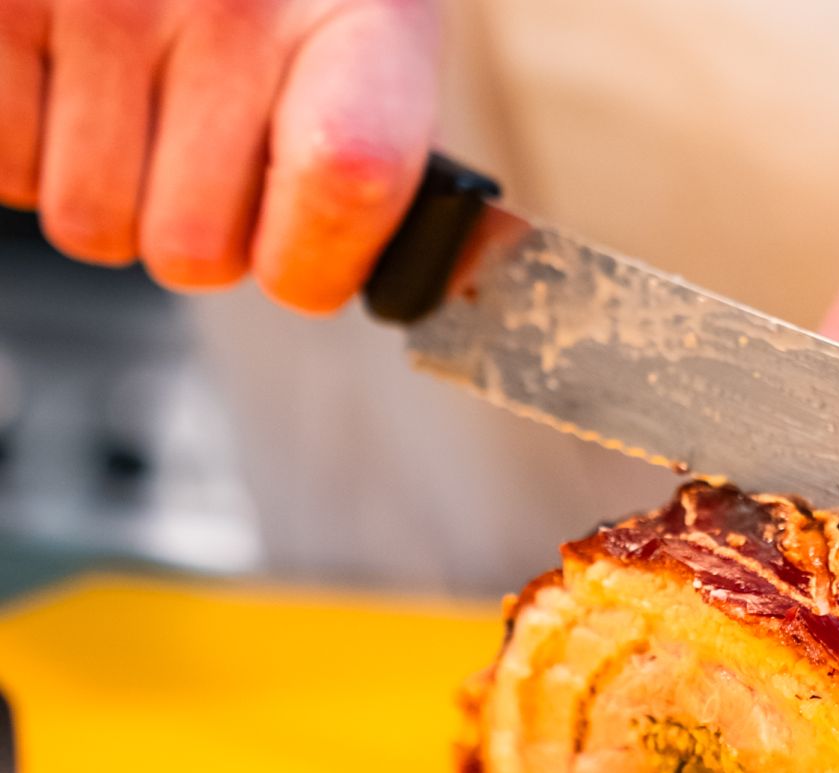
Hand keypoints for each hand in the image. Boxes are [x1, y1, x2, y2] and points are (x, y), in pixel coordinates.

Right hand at [0, 0, 437, 312]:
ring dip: (113, 195)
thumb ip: (381, 168)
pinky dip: (31, 150)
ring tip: (139, 103)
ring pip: (90, 225)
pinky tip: (73, 80)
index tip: (306, 259)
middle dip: (200, 230)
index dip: (315, 260)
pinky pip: (6, 171)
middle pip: (197, 251)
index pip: (348, 183)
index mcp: (364, 15)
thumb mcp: (374, 42)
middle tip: (206, 150)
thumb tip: (394, 273)